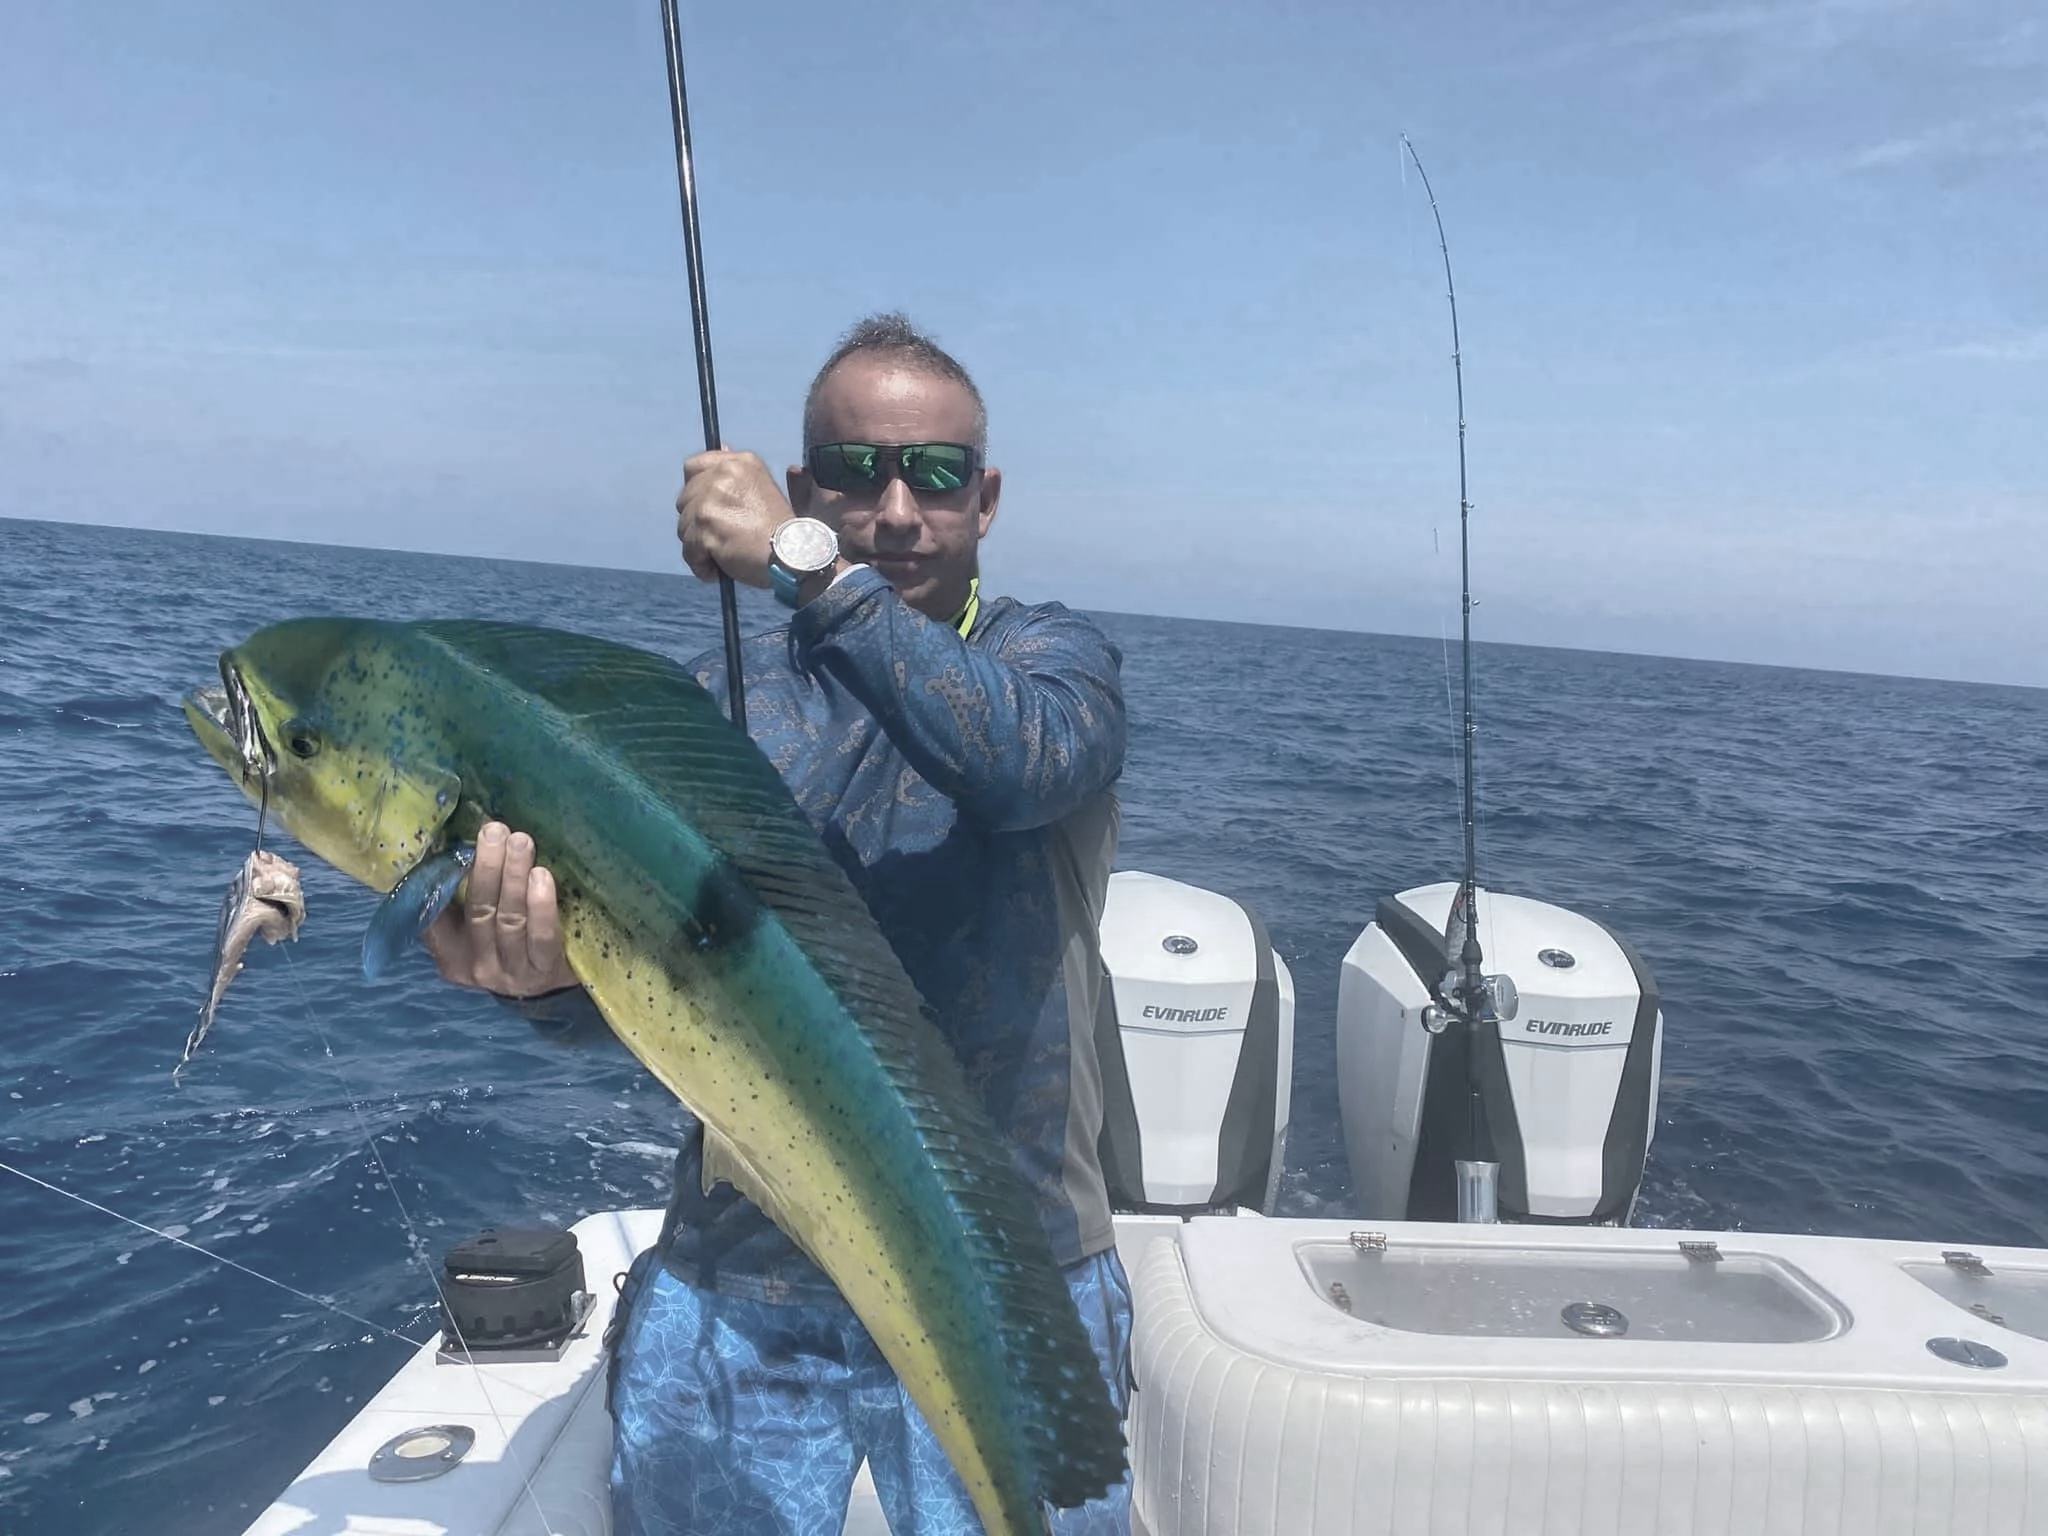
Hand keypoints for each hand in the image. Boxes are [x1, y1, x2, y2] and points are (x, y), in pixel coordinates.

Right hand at [422, 823, 577, 997]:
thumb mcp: (479, 924)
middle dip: (486, 867)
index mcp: (451, 952)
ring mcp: (511, 972)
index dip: (443, 877)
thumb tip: (453, 839)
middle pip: (478, 911)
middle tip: (494, 830)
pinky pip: (541, 937)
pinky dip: (541, 906)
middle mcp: (477, 965)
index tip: (452, 839)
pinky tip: (541, 876)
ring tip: (520, 842)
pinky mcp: (545, 971)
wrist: (554, 981)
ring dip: (513, 877)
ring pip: (509, 920)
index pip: (436, 915)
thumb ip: (463, 896)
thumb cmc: (511, 939)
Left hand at [676, 449, 795, 588]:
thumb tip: (722, 447)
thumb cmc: (781, 530)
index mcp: (738, 463)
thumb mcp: (762, 487)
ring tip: (723, 556)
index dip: (697, 491)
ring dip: (699, 546)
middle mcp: (723, 474)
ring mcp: (711, 500)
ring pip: (684, 526)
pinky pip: (688, 550)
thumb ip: (736, 473)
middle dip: (697, 521)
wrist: (794, 555)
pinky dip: (700, 564)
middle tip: (721, 537)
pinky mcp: (705, 526)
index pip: (694, 466)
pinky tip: (718, 570)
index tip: (708, 509)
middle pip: (686, 499)